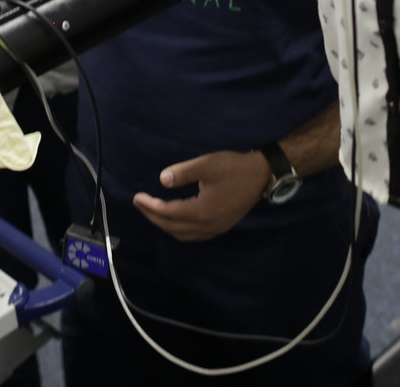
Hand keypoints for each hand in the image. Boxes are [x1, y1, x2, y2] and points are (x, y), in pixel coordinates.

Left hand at [132, 150, 267, 241]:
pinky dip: (179, 229)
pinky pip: (193, 235)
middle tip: (140, 203)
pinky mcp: (221, 226)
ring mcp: (215, 228)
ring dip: (165, 225)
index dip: (150, 206)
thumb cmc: (234, 168)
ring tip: (153, 211)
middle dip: (153, 216)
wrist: (262, 175)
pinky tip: (175, 219)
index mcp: (201, 211)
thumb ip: (183, 172)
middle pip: (172, 227)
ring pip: (183, 234)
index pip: (168, 213)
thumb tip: (162, 180)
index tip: (137, 197)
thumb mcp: (207, 165)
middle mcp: (207, 225)